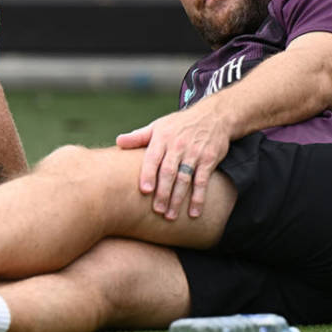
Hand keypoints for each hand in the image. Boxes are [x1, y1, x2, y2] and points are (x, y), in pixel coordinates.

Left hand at [116, 104, 229, 219]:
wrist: (213, 116)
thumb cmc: (180, 124)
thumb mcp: (158, 126)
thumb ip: (139, 137)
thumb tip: (118, 142)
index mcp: (162, 138)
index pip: (153, 158)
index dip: (148, 174)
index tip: (145, 190)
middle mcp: (178, 146)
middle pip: (169, 172)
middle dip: (163, 192)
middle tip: (157, 210)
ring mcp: (194, 153)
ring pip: (184, 179)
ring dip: (178, 199)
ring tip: (170, 216)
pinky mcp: (209, 160)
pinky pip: (202, 181)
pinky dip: (199, 197)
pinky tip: (194, 213)